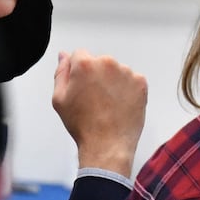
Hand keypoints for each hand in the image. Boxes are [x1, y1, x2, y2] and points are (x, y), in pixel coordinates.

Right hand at [52, 50, 147, 177]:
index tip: (81, 86)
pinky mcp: (140, 83)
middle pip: (99, 62)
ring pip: (116, 71)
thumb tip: (64, 56)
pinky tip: (119, 105)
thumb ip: (61, 72)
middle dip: (96, 76)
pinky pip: (131, 80)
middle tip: (94, 100)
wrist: (107, 145)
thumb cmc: (83, 125)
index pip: (79, 55)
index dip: (78, 71)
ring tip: (108, 105)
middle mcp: (107, 63)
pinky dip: (127, 90)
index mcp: (85, 65)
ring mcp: (126, 73)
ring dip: (112, 82)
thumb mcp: (59, 99)